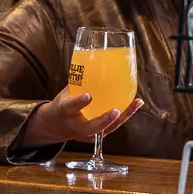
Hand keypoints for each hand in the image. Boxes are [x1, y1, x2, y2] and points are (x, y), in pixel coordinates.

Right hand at [22, 86, 143, 147]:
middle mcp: (76, 126)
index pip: (70, 107)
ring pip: (107, 128)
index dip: (79, 103)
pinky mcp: (97, 135)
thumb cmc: (63, 104)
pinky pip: (113, 126)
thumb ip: (78, 81)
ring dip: (123, 116)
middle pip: (91, 127)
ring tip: (136, 103)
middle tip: (116, 111)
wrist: (56, 126)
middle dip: (104, 121)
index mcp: (64, 112)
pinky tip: (136, 103)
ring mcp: (88, 134)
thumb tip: (94, 57)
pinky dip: (125, 115)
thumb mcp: (65, 93)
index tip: (88, 96)